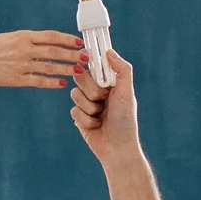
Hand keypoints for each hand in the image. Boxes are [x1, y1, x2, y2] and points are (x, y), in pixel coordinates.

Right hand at [0, 30, 85, 89]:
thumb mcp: (9, 37)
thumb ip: (28, 40)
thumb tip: (47, 42)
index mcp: (23, 37)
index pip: (51, 36)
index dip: (67, 39)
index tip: (79, 42)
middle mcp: (24, 50)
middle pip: (55, 52)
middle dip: (73, 55)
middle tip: (87, 57)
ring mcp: (21, 66)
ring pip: (50, 67)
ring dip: (67, 69)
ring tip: (80, 71)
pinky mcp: (17, 79)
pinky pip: (39, 81)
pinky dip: (52, 82)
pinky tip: (62, 83)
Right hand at [69, 47, 139, 161]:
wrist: (117, 149)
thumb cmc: (125, 121)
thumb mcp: (127, 93)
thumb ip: (122, 70)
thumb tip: (109, 51)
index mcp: (109, 82)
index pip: (94, 64)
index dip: (90, 62)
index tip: (85, 58)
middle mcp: (97, 90)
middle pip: (80, 77)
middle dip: (91, 89)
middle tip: (103, 98)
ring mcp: (87, 103)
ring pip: (74, 94)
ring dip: (89, 107)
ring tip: (101, 116)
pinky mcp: (79, 117)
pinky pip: (73, 110)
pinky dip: (86, 120)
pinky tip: (96, 126)